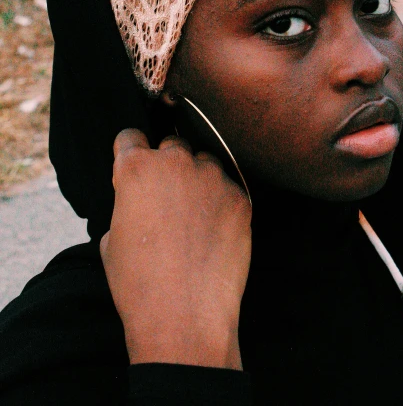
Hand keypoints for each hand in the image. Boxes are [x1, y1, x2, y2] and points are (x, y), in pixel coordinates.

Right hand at [100, 129, 251, 368]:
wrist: (184, 317)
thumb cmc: (139, 284)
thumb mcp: (110, 239)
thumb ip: (126, 205)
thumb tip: (138, 202)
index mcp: (137, 169)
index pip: (131, 137)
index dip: (131, 152)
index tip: (135, 165)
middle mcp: (176, 162)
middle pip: (172, 145)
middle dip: (167, 165)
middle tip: (167, 199)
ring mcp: (212, 177)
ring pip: (204, 163)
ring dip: (198, 180)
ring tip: (194, 218)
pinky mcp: (240, 197)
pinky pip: (228, 188)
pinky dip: (221, 203)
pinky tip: (214, 233)